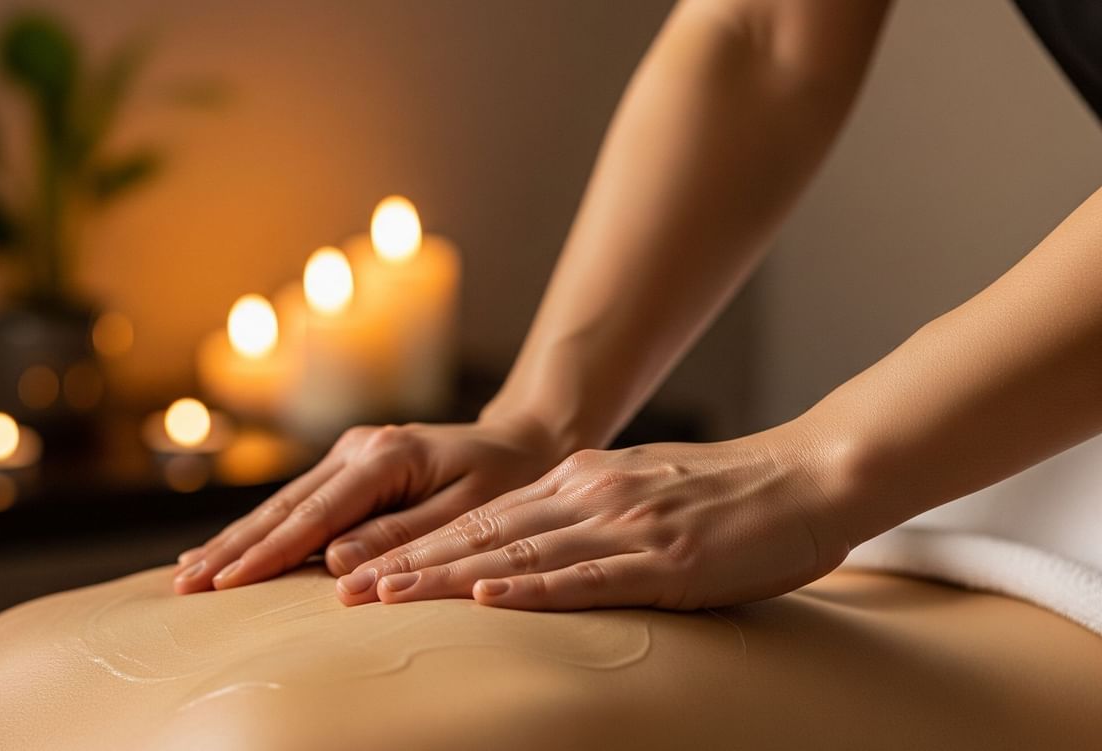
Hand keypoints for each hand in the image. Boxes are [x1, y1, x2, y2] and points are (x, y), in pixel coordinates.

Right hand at [172, 418, 568, 593]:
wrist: (525, 440)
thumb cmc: (506, 480)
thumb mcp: (468, 511)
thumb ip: (404, 536)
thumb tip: (336, 563)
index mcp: (386, 456)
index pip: (316, 514)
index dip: (269, 552)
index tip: (228, 581)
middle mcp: (359, 447)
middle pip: (284, 507)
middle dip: (233, 548)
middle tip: (186, 584)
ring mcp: (350, 452)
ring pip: (282, 504)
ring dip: (235, 541)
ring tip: (188, 573)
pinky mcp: (349, 465)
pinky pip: (297, 504)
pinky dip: (259, 529)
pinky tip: (225, 550)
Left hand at [335, 425, 854, 610]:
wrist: (810, 475)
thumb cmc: (730, 495)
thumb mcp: (641, 489)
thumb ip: (587, 509)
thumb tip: (536, 539)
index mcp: (581, 481)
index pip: (482, 517)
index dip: (418, 543)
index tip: (364, 565)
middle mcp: (588, 495)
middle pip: (479, 532)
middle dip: (407, 562)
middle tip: (343, 587)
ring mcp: (623, 525)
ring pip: (515, 553)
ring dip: (445, 578)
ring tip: (384, 596)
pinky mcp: (664, 560)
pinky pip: (585, 576)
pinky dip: (531, 589)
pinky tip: (488, 599)